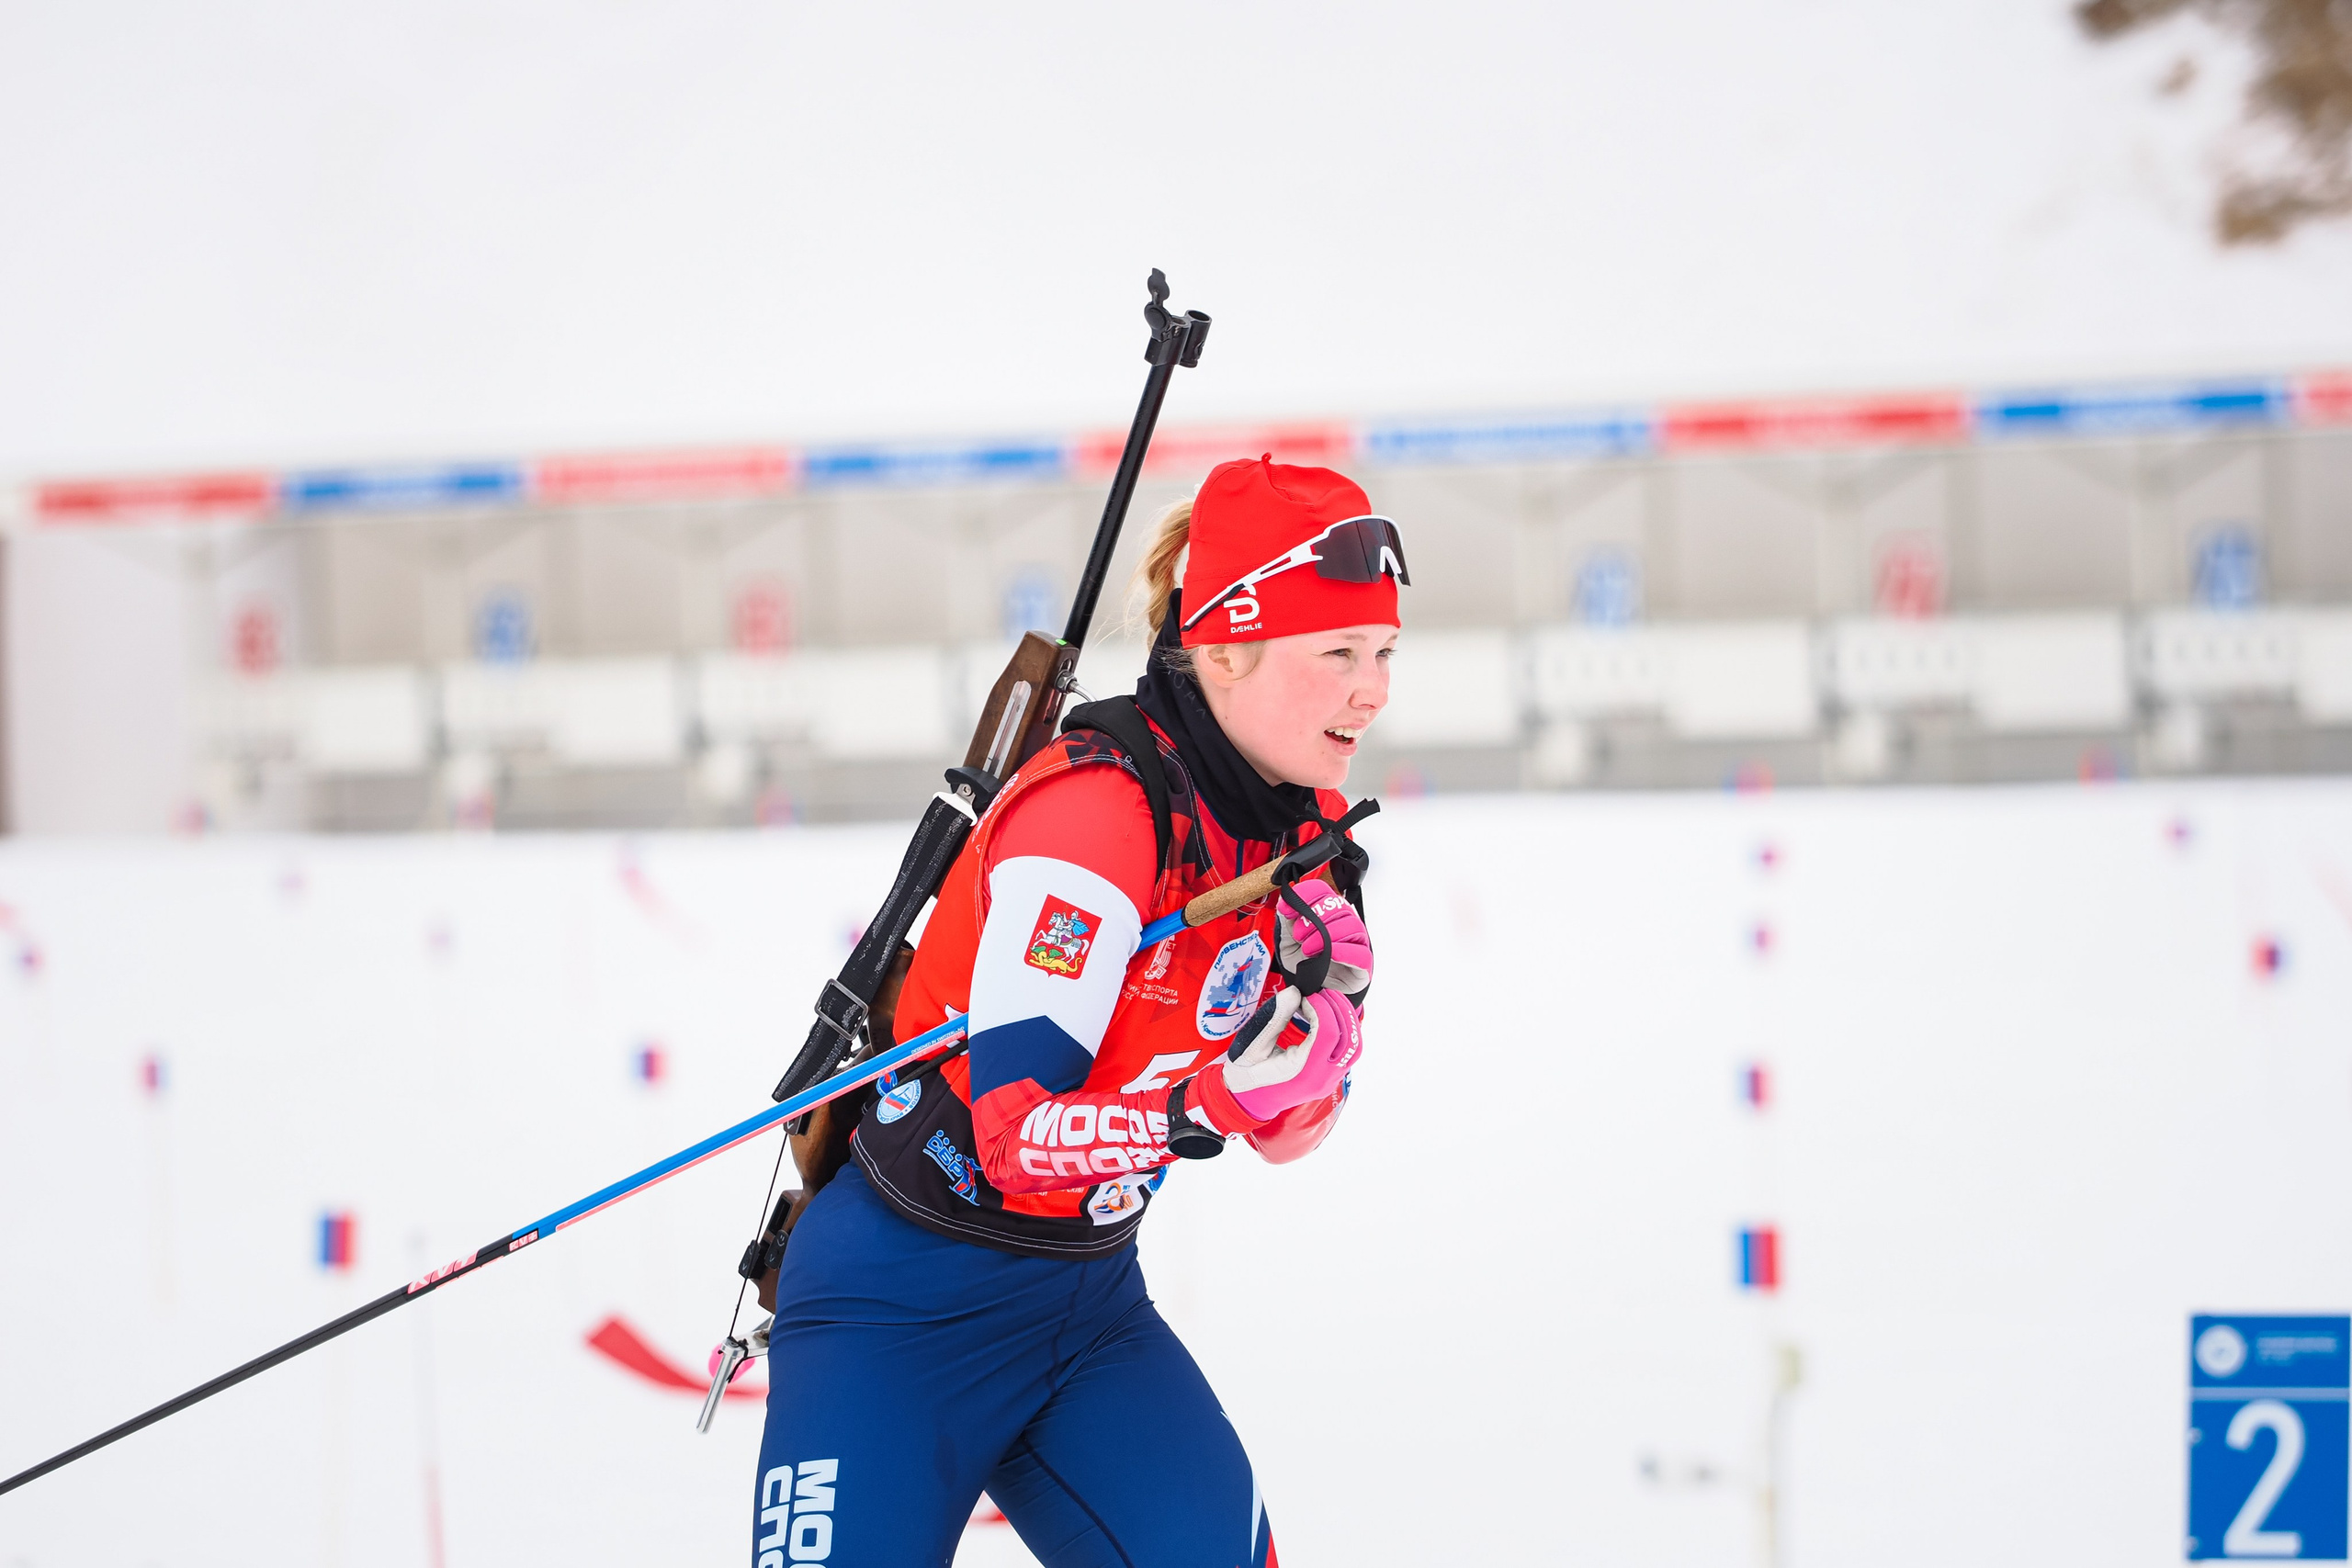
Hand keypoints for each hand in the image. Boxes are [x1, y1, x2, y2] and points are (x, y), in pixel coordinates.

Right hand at [1212, 985, 1361, 1121]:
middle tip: (1321, 993)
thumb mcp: (1253, 1045)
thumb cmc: (1246, 1074)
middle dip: (1338, 1009)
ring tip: (1328, 1002)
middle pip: (1348, 1039)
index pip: (1329, 1033)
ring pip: (1353, 1047)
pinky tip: (1327, 1018)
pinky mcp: (1328, 1079)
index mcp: (1303, 1072)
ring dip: (1344, 1020)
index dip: (1322, 1008)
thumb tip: (1294, 992)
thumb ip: (1274, 1018)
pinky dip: (1342, 1032)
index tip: (1307, 995)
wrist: (1248, 1102)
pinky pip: (1346, 1054)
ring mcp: (1328, 1081)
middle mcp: (1322, 1079)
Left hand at [1276, 878, 1371, 996]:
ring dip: (1327, 935)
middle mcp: (1344, 923)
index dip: (1305, 895)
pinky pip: (1361, 954)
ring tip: (1309, 950)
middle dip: (1314, 919)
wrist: (1313, 991)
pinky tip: (1331, 954)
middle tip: (1298, 935)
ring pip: (1352, 926)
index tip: (1288, 910)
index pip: (1322, 891)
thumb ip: (1286, 922)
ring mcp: (1356, 943)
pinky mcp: (1363, 965)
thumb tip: (1285, 903)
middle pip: (1338, 906)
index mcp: (1327, 912)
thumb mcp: (1288, 942)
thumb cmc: (1306, 964)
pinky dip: (1345, 952)